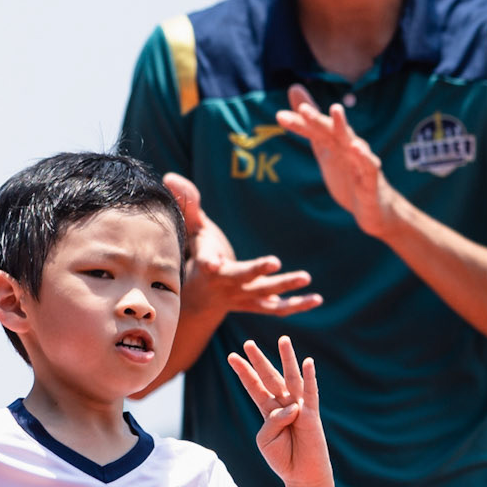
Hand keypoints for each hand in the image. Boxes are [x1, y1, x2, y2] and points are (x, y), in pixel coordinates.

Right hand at [164, 172, 321, 321]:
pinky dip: (296, 305)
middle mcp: (226, 284)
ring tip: (305, 277)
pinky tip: (316, 299)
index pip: (206, 260)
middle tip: (275, 261)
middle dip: (256, 270)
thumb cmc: (199, 253)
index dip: (209, 260)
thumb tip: (169, 177)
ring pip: (263, 295)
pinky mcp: (256, 304)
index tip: (211, 262)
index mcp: (208, 264)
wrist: (202, 296)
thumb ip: (187, 203)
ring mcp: (242, 297)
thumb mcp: (192, 228)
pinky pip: (276, 309)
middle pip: (241, 277)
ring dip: (284, 288)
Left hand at [227, 336, 332, 486]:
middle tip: (247, 343)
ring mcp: (299, 407)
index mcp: (269, 411)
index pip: (255, 387)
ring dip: (287, 358)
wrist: (302, 475)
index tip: (232, 356)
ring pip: (291, 378)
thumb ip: (271, 421)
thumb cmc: (283, 458)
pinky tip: (308, 363)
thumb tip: (290, 406)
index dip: (244, 372)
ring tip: (283, 339)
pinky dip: (310, 378)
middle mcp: (284, 404)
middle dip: (259, 360)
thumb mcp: (266, 440)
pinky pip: (311, 393)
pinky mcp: (312, 415)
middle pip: (269, 377)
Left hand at [275, 88, 402, 238]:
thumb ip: (309, 126)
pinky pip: (369, 165)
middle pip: (330, 130)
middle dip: (317, 119)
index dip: (298, 124)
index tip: (279, 117)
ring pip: (350, 141)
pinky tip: (356, 148)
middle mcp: (347, 146)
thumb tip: (294, 90)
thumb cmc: (348, 174)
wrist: (372, 207)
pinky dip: (364, 156)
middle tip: (303, 110)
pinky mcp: (372, 178)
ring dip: (343, 126)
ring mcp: (361, 160)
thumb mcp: (324, 150)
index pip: (314, 130)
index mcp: (334, 142)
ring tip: (335, 110)